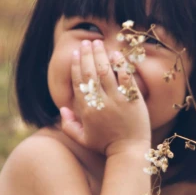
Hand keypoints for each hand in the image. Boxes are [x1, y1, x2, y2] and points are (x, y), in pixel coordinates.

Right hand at [60, 40, 150, 155]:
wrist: (129, 152)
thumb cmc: (106, 146)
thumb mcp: (83, 139)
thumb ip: (69, 125)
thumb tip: (62, 109)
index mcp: (87, 110)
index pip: (79, 82)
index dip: (76, 66)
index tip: (75, 54)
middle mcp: (100, 103)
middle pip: (90, 73)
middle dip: (86, 55)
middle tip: (86, 43)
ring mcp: (117, 100)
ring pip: (105, 72)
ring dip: (100, 55)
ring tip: (98, 43)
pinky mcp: (132, 99)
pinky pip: (125, 78)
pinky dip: (119, 65)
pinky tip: (115, 54)